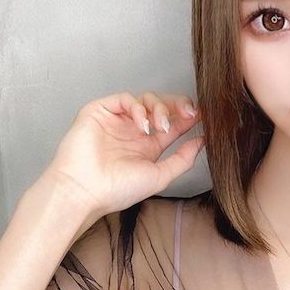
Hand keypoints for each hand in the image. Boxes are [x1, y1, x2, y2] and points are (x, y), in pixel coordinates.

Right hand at [43, 90, 204, 219]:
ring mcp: (117, 121)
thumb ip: (183, 159)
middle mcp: (133, 132)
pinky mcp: (100, 111)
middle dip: (179, 107)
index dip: (189, 118)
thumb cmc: (117, 190)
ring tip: (161, 127)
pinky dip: (138, 107)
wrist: (85, 191)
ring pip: (146, 99)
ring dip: (160, 109)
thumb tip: (202, 142)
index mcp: (147, 147)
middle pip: (162, 107)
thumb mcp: (160, 176)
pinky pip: (125, 98)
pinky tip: (142, 124)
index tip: (204, 116)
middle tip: (190, 114)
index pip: (173, 125)